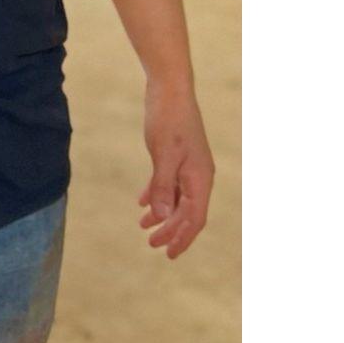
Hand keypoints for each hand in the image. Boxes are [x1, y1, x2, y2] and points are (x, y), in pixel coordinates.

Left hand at [138, 79, 213, 258]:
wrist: (169, 88)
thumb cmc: (168, 120)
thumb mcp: (163, 154)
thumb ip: (163, 186)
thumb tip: (164, 217)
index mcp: (200, 178)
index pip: (194, 218)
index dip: (182, 237)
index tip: (168, 254)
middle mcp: (198, 175)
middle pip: (187, 211)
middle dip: (171, 230)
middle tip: (152, 244)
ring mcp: (188, 165)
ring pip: (177, 198)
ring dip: (163, 213)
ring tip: (144, 226)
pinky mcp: (176, 155)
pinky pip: (169, 182)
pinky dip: (158, 194)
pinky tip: (143, 202)